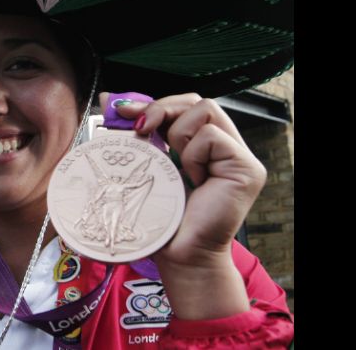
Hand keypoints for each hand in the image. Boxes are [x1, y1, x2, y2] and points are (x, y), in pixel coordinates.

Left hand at [100, 92, 265, 317]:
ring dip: (178, 134)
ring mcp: (240, 157)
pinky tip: (193, 178)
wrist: (180, 256)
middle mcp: (227, 148)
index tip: (122, 110)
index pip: (186, 106)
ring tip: (176, 165)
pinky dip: (193, 153)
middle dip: (162, 108)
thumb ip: (136, 134)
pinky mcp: (246, 168)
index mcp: (206, 146)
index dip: (156, 103)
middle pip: (198, 101)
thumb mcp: (145, 166)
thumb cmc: (162, 219)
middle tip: (139, 128)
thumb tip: (110, 100)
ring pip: (206, 111)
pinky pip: (212, 136)